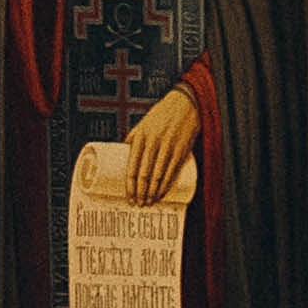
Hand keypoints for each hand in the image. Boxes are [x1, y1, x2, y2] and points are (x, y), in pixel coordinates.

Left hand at [125, 84, 198, 204]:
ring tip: (150, 202)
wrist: (185, 103)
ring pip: (159, 176)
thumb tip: (121, 154)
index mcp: (140, 138)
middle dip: (141, 193)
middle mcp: (153, 143)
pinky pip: (173, 172)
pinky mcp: (181, 149)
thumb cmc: (161, 115)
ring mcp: (168, 147)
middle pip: (144, 175)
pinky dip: (167, 185)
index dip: (130, 186)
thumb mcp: (143, 124)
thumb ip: (133, 139)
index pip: (132, 168)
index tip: (129, 197)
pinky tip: (163, 193)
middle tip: (139, 204)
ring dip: (154, 192)